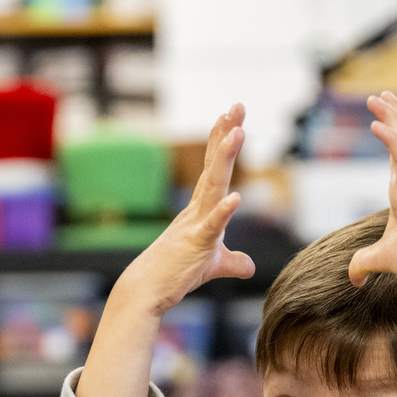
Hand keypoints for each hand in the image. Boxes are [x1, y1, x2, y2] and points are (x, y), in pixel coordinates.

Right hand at [115, 103, 254, 314]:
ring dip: (225, 159)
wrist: (146, 291)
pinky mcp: (195, 246)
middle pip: (215, 167)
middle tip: (237, 105)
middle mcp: (197, 210)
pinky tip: (236, 198)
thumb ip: (233, 262)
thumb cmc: (175, 274)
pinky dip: (223, 213)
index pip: (213, 170)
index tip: (231, 116)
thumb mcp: (212, 266)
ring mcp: (195, 225)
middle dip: (226, 135)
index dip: (222, 142)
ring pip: (214, 187)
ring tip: (239, 133)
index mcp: (200, 210)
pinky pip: (212, 227)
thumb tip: (250, 266)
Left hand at [347, 92, 396, 292]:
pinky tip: (376, 123)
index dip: (392, 135)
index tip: (382, 117)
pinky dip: (390, 139)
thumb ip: (363, 264)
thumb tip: (353, 279)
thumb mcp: (382, 260)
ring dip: (392, 117)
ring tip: (379, 97)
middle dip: (393, 115)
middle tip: (382, 95)